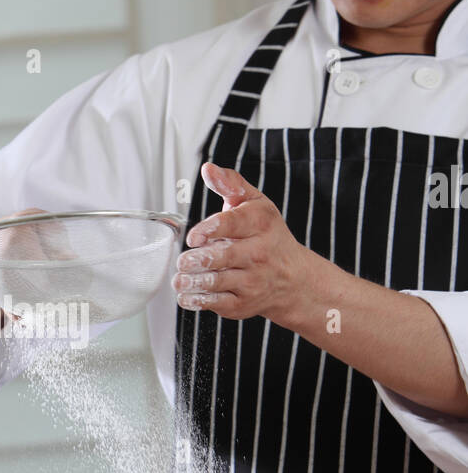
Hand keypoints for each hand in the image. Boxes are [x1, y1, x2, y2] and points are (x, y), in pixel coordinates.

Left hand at [172, 163, 308, 322]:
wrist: (293, 278)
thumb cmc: (268, 236)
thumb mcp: (256, 204)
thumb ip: (230, 185)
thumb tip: (208, 169)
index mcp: (260, 224)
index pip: (233, 224)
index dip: (210, 230)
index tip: (193, 237)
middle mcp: (258, 253)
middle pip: (223, 256)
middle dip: (198, 260)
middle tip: (183, 261)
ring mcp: (251, 280)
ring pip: (218, 281)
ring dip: (194, 281)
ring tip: (180, 279)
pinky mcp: (243, 303)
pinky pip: (217, 303)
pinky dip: (198, 300)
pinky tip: (186, 295)